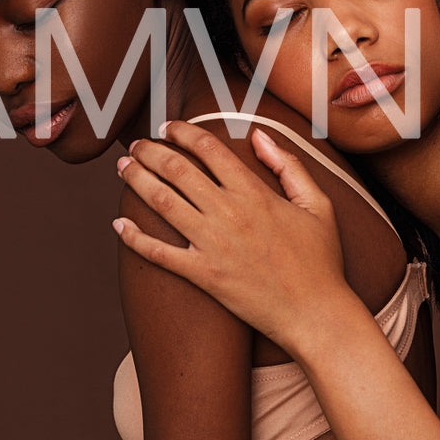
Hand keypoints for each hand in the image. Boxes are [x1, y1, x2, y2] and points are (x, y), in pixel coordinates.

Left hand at [112, 121, 350, 350]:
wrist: (315, 313)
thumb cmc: (320, 260)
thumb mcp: (317, 204)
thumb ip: (289, 165)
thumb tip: (259, 135)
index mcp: (255, 192)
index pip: (208, 148)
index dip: (183, 131)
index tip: (168, 127)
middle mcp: (229, 213)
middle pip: (176, 169)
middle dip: (150, 151)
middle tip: (136, 145)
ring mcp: (212, 245)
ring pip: (161, 202)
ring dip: (135, 180)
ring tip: (123, 169)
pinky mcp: (202, 275)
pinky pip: (158, 253)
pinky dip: (134, 238)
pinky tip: (119, 225)